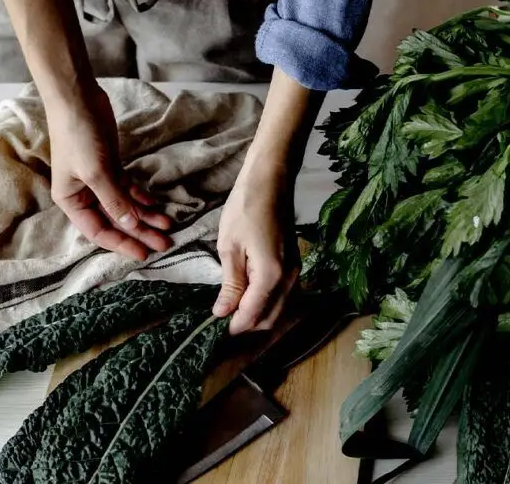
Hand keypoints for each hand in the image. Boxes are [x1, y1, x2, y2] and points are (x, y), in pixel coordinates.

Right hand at [46, 83, 173, 260]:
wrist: (78, 98)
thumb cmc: (78, 136)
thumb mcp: (96, 172)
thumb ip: (113, 200)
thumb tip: (129, 225)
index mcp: (71, 201)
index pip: (98, 231)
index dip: (121, 244)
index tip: (143, 254)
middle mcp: (83, 195)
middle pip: (116, 221)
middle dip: (140, 233)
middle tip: (166, 243)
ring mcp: (98, 181)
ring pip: (125, 206)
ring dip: (146, 216)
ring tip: (169, 226)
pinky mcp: (110, 166)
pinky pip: (128, 189)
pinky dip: (142, 197)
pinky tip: (157, 206)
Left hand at [213, 166, 298, 334]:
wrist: (271, 181)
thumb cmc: (245, 208)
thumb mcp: (229, 247)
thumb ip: (230, 284)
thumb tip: (223, 313)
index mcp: (271, 275)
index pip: (253, 315)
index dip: (234, 326)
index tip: (214, 329)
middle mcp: (288, 278)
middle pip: (270, 318)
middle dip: (247, 325)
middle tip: (221, 321)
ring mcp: (295, 271)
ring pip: (279, 309)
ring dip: (258, 316)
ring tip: (232, 309)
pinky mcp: (294, 264)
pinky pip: (283, 295)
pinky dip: (268, 303)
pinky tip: (248, 296)